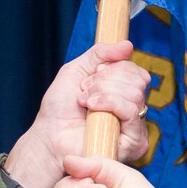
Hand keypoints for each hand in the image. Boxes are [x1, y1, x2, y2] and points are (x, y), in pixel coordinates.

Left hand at [5, 41, 151, 187]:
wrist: (49, 135)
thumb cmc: (60, 108)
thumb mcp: (77, 69)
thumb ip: (100, 54)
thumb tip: (128, 45)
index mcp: (123, 93)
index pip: (136, 71)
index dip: (114, 68)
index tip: (92, 76)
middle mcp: (132, 109)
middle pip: (137, 80)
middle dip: (105, 80)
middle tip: (84, 91)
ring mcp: (135, 126)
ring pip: (134, 93)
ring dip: (103, 92)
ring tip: (85, 103)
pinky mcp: (134, 142)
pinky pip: (131, 111)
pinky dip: (109, 103)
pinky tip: (91, 109)